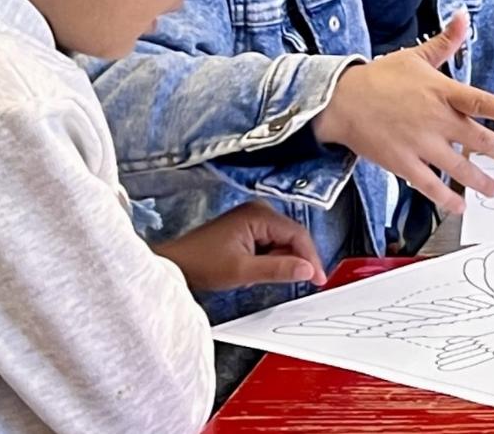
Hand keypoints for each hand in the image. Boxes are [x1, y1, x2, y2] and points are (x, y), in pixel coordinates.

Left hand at [152, 201, 326, 292]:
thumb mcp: (243, 271)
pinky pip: (271, 245)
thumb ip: (278, 270)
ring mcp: (253, 219)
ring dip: (279, 262)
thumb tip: (307, 270)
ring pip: (282, 243)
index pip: (297, 235)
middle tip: (292, 282)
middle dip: (293, 261)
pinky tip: (255, 271)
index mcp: (259, 214)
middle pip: (292, 238)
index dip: (310, 258)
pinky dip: (269, 261)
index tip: (318, 278)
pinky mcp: (248, 230)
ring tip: (258, 275)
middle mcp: (259, 212)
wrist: (175, 265)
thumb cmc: (200, 263)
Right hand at [312, 10, 493, 214]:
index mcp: (441, 92)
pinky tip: (459, 207)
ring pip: (457, 168)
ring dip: (480, 182)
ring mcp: (419, 144)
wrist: (340, 100)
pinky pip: (429, 185)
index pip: (479, 101)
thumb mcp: (416, 55)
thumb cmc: (379, 77)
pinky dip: (445, 199)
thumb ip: (446, 41)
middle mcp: (435, 120)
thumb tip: (463, 16)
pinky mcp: (402, 163)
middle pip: (477, 140)